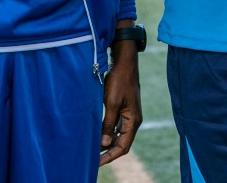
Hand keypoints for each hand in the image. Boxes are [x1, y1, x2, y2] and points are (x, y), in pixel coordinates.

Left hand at [100, 48, 141, 164]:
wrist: (123, 63)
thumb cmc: (119, 81)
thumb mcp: (112, 103)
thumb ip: (109, 124)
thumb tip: (105, 144)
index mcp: (133, 120)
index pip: (123, 146)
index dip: (110, 156)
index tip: (97, 163)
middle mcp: (133, 120)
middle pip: (122, 143)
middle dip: (108, 152)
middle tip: (93, 159)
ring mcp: (128, 115)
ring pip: (118, 135)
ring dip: (107, 143)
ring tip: (93, 149)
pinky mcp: (123, 109)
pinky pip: (116, 126)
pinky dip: (107, 132)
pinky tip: (97, 135)